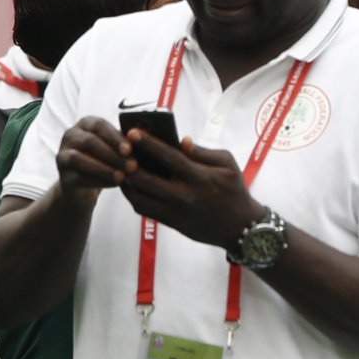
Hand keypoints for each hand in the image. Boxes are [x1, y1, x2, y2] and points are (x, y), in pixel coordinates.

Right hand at [55, 117, 126, 196]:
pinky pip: (78, 178)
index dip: (114, 138)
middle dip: (112, 154)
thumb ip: (127, 141)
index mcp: (85, 124)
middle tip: (132, 165)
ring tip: (122, 176)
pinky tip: (114, 184)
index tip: (130, 150)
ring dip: (103, 168)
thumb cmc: (110, 158)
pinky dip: (98, 181)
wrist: (88, 183)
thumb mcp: (118, 147)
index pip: (98, 125)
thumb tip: (141, 138)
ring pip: (78, 159)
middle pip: (89, 142)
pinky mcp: (63, 176)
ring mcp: (62, 156)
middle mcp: (70, 136)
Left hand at [117, 134, 264, 248]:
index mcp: (200, 178)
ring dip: (126, 181)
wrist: (239, 226)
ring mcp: (175, 211)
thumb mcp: (228, 165)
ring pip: (139, 196)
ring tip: (121, 168)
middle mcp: (184, 195)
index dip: (149, 144)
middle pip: (146, 179)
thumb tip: (182, 141)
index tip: (132, 132)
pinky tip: (131, 185)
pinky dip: (132, 196)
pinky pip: (143, 209)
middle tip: (120, 151)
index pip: (169, 157)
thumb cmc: (234, 190)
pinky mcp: (170, 222)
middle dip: (128, 163)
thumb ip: (203, 152)